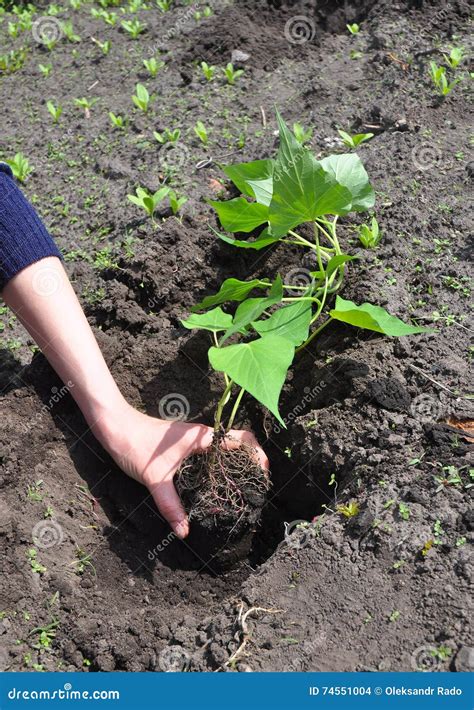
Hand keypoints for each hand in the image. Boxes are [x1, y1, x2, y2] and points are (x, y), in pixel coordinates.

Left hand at [94, 402, 268, 538]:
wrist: (114, 426)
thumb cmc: (135, 444)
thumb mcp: (154, 479)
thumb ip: (171, 505)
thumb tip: (184, 532)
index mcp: (202, 438)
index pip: (242, 439)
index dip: (258, 454)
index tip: (264, 473)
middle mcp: (201, 437)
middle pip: (236, 447)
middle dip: (249, 464)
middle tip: (253, 489)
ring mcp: (192, 440)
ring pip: (221, 452)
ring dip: (232, 467)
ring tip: (237, 491)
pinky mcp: (182, 446)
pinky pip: (207, 456)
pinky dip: (215, 468)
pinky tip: (209, 487)